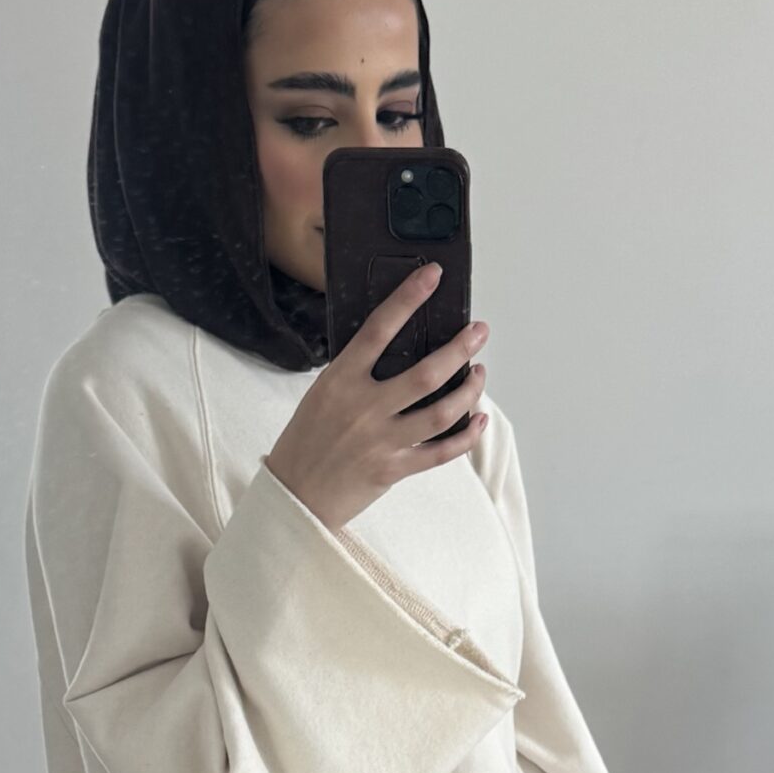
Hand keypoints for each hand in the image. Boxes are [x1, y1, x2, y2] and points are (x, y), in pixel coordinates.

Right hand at [265, 263, 488, 530]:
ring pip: (440, 412)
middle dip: (460, 348)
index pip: (379, 329)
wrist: (294, 497)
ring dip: (469, 390)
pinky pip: (440, 452)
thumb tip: (396, 348)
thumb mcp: (321, 395)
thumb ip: (356, 374)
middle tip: (479, 331)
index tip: (432, 276)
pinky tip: (479, 419)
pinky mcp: (393, 470)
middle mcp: (363, 408)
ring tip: (479, 372)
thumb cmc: (306, 442)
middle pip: (425, 374)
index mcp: (340, 381)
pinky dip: (465, 436)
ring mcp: (380, 441)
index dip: (408, 298)